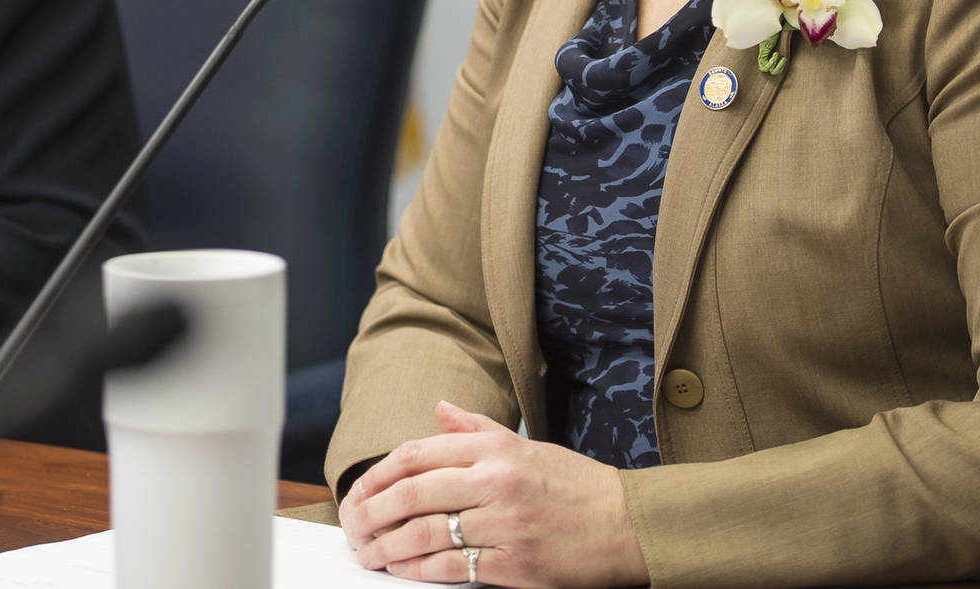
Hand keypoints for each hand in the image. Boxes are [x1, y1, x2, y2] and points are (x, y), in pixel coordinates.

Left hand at [338, 401, 647, 588]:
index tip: (359, 490)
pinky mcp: (515, 565)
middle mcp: (496, 481)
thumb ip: (476, 430)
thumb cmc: (575, 485)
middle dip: (371, 511)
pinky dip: (420, 569)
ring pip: (426, 533)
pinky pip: (453, 567)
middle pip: (412, 493)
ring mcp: (504, 524)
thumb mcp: (526, 445)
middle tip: (352, 526)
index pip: (418, 454)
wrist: (628, 525)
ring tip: (368, 551)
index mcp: (496, 449)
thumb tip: (439, 409)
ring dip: (387, 545)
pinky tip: (403, 569)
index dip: (378, 474)